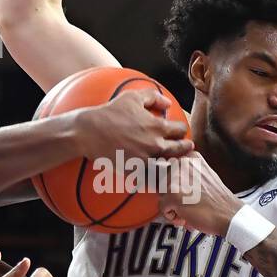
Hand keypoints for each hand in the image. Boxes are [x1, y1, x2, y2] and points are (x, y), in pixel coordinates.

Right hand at [77, 87, 192, 166]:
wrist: (90, 132)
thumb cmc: (110, 113)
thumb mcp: (132, 97)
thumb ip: (153, 97)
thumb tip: (168, 104)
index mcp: (157, 126)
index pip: (181, 130)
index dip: (181, 129)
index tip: (178, 131)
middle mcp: (155, 144)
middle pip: (180, 149)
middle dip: (184, 147)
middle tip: (186, 147)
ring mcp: (146, 160)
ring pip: (170, 166)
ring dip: (174, 163)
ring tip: (176, 162)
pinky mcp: (136, 171)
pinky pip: (153, 178)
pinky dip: (159, 177)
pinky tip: (159, 175)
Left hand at [158, 152, 239, 237]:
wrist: (229, 214)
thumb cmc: (217, 199)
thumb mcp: (204, 174)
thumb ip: (186, 172)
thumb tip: (164, 175)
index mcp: (190, 157)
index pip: (167, 168)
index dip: (173, 184)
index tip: (184, 191)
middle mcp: (182, 163)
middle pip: (161, 182)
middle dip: (171, 195)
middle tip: (187, 203)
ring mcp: (176, 178)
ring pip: (161, 195)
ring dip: (171, 206)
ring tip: (188, 209)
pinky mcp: (173, 194)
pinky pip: (162, 207)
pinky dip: (172, 216)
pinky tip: (186, 215)